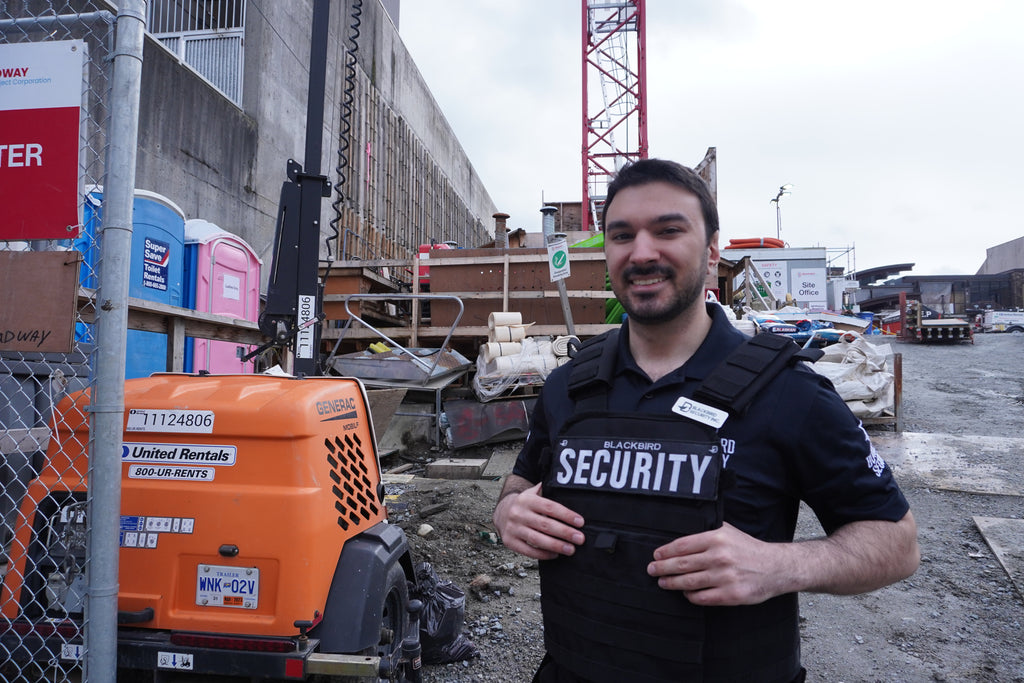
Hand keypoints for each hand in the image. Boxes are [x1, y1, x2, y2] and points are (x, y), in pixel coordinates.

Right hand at [493, 482, 584, 559]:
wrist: (502, 512)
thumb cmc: (524, 504)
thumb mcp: (533, 493)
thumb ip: (548, 490)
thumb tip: (568, 489)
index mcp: (527, 499)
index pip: (550, 507)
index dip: (566, 515)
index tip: (580, 522)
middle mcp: (518, 513)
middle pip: (545, 524)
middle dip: (565, 532)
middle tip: (580, 539)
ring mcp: (513, 528)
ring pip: (537, 539)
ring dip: (556, 545)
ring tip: (571, 549)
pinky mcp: (510, 541)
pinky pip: (528, 550)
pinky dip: (543, 554)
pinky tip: (555, 555)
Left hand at [646, 523, 788, 605]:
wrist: (776, 567)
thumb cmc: (749, 549)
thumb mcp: (729, 532)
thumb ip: (707, 532)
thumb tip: (681, 537)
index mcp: (717, 538)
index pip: (683, 545)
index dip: (666, 552)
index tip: (656, 556)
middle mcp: (720, 557)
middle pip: (682, 564)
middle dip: (663, 568)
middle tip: (651, 570)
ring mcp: (725, 577)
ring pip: (689, 582)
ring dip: (672, 583)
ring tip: (663, 582)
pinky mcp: (731, 595)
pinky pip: (703, 598)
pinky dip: (691, 596)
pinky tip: (685, 593)